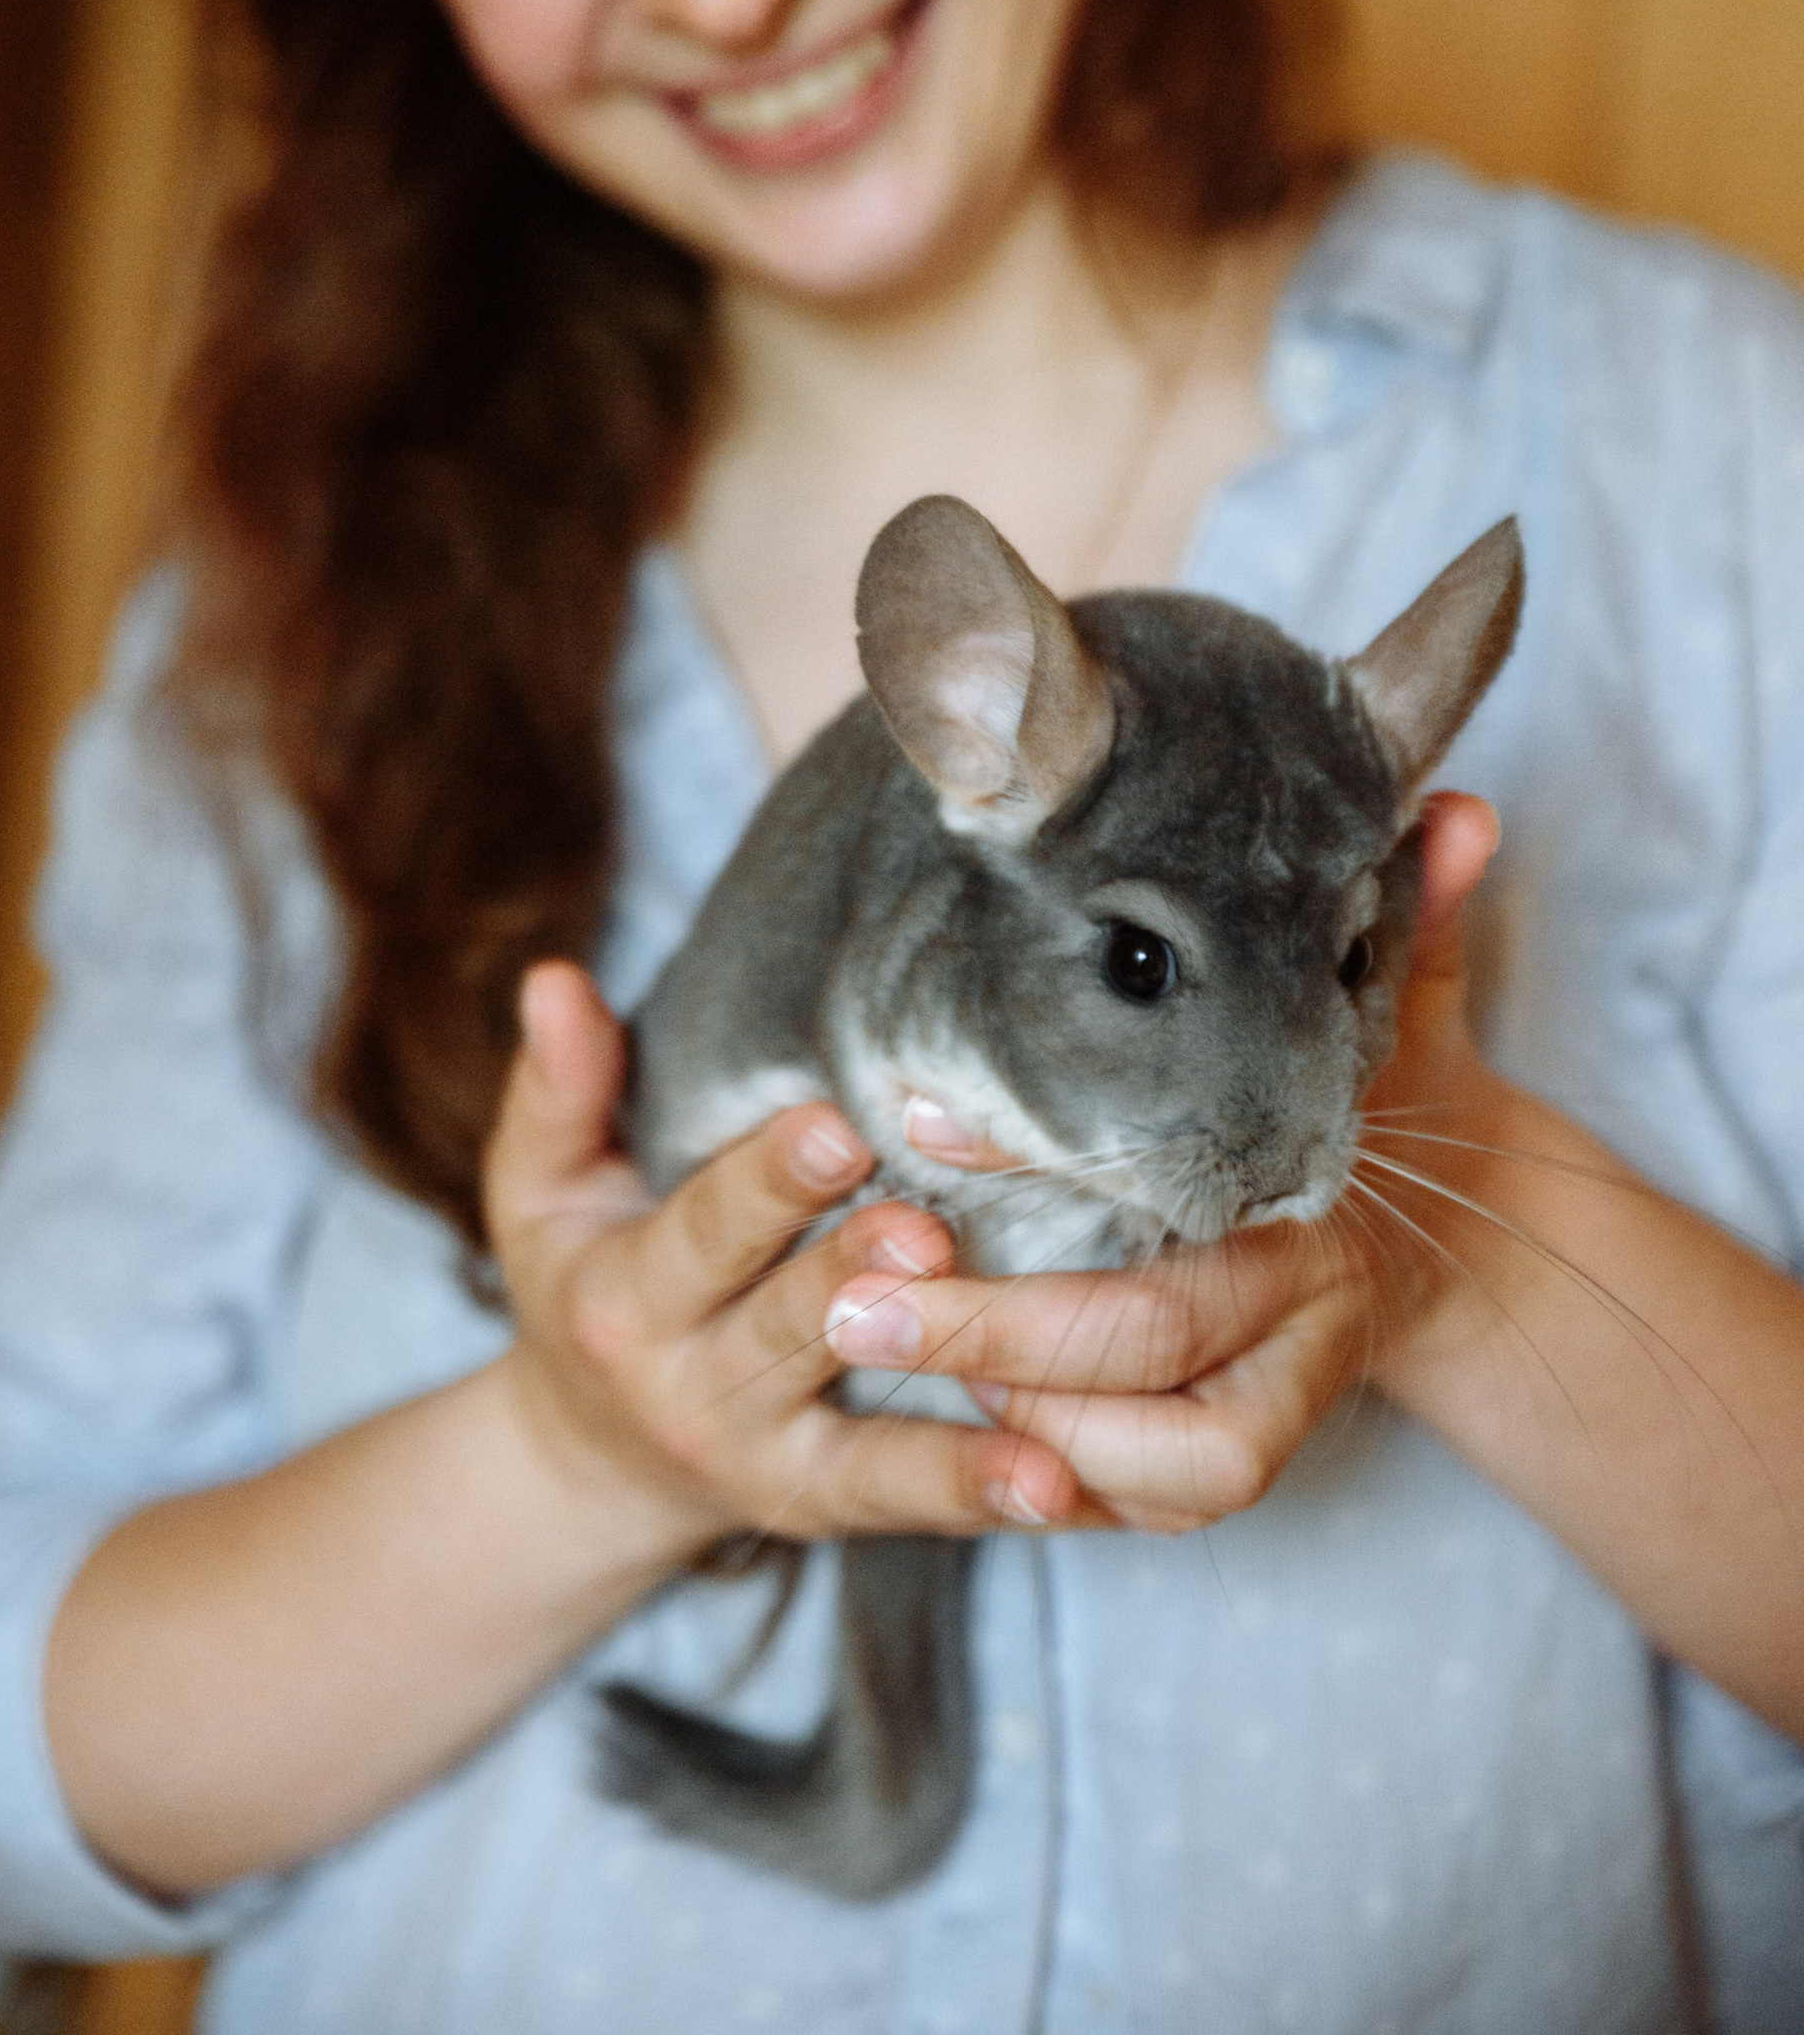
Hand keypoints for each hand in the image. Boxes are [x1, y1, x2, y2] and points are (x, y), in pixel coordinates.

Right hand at [482, 963, 1086, 1553]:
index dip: (771, 1183)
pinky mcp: (820, 1510)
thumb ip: (559, 1089)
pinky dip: (981, 1495)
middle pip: (788, 1325)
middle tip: (929, 1232)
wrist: (585, 1463)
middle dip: (857, 1277)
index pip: (706, 1229)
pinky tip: (1063, 1487)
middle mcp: (690, 1387)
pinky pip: (901, 1502)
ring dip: (944, 1412)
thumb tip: (554, 979)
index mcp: (627, 1296)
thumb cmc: (583, 1282)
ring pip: (858, 1430)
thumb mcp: (539, 1188)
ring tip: (1025, 1390)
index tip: (839, 1128)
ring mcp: (759, 1460)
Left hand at [818, 793, 1509, 1531]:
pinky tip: (972, 1418)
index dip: (1036, 1164)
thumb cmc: (1398, 1097)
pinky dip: (1069, 1480)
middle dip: (986, 1328)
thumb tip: (1460, 812)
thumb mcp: (1406, 1003)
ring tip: (901, 1346)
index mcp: (1321, 1197)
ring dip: (1024, 1420)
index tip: (916, 1124)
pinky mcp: (1256, 1454)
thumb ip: (1417, 916)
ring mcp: (1289, 1398)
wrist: (1469, 1238)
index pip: (1170, 1192)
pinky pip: (1160, 1507)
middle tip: (851, 1295)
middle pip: (1140, 1342)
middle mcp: (1309, 1311)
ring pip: (1159, 1463)